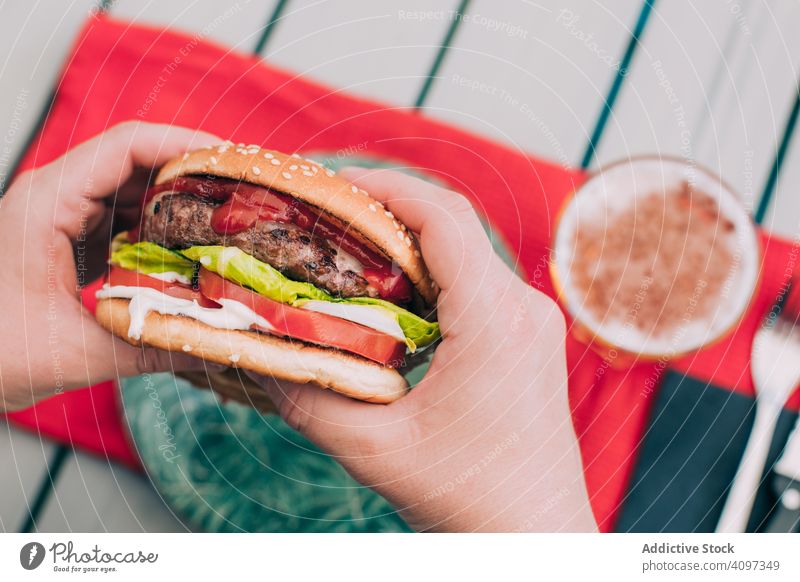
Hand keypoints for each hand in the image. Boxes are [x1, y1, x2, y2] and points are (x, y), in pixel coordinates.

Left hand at [0, 121, 221, 410]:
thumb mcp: (78, 353)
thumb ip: (153, 344)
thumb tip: (218, 342)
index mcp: (48, 204)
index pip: (127, 147)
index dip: (185, 145)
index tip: (232, 160)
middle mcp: (55, 198)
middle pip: (137, 161)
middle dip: (194, 173)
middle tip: (243, 194)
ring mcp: (62, 216)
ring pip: (133, 188)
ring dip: (180, 201)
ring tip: (226, 219)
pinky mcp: (70, 237)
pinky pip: (124, 217)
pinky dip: (161, 227)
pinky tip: (190, 249)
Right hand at [249, 168, 596, 531]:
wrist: (535, 535)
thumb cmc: (468, 500)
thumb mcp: (374, 451)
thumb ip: (308, 398)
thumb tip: (257, 355)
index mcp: (495, 322)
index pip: (443, 220)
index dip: (386, 187)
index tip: (332, 183)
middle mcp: (524, 308)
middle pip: (453, 228)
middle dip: (387, 212)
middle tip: (327, 215)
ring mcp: (533, 321)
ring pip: (465, 254)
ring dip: (409, 245)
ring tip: (350, 250)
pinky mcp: (528, 337)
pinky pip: (477, 284)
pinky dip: (431, 276)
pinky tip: (391, 296)